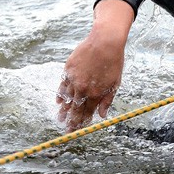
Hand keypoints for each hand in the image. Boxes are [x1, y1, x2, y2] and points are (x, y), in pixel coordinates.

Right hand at [56, 0, 133, 130]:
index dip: (82, 123)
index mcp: (96, 94)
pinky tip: (58, 102)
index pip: (87, 113)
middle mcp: (83, 89)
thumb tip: (101, 117)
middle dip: (71, 121)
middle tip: (67, 131)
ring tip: (60, 119)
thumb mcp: (115, 84)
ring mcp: (74, 79)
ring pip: (66, 99)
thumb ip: (107, 101)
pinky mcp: (68, 70)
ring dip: (63, 110)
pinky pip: (62, 85)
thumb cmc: (113, 63)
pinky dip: (60, 95)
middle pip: (75, 109)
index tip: (78, 130)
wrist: (104, 42)